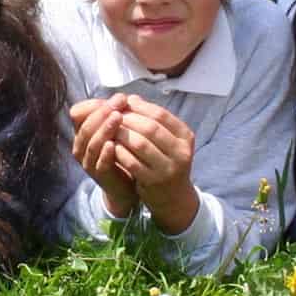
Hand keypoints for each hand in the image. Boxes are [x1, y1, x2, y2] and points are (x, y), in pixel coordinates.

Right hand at [70, 96, 136, 216]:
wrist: (125, 185)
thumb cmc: (121, 154)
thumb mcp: (118, 131)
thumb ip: (120, 115)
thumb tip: (130, 97)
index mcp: (83, 132)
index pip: (80, 113)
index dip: (97, 104)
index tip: (119, 97)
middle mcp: (81, 146)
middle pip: (86, 126)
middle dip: (103, 112)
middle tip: (120, 103)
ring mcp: (88, 161)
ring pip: (91, 143)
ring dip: (104, 129)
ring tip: (118, 118)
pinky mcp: (98, 175)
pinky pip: (98, 163)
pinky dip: (105, 153)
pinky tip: (113, 145)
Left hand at [112, 95, 198, 233]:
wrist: (173, 196)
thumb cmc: (166, 161)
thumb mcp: (167, 140)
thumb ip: (152, 120)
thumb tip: (131, 98)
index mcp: (185, 137)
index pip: (160, 115)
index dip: (139, 107)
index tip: (124, 103)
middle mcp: (181, 152)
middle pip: (150, 128)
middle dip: (128, 119)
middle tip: (112, 115)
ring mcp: (168, 168)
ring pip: (140, 144)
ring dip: (121, 134)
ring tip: (110, 129)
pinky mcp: (153, 181)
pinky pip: (131, 162)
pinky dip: (119, 152)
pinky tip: (111, 147)